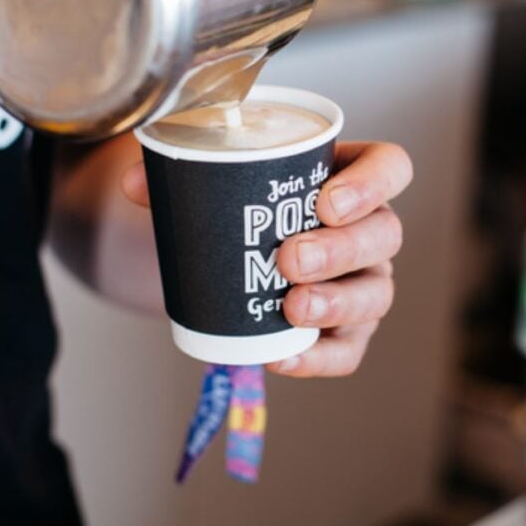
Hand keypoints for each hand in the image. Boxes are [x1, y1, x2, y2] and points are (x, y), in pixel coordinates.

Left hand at [121, 141, 413, 377]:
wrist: (231, 257)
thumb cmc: (241, 207)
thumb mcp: (216, 182)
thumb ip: (179, 174)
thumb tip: (135, 182)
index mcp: (347, 177)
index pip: (390, 168)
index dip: (372, 183)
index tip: (323, 202)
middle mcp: (368, 228)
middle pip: (385, 234)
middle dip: (342, 249)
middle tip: (289, 258)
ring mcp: (364, 281)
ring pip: (376, 293)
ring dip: (337, 302)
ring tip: (291, 307)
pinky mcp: (348, 330)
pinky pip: (348, 350)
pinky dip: (319, 358)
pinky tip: (284, 358)